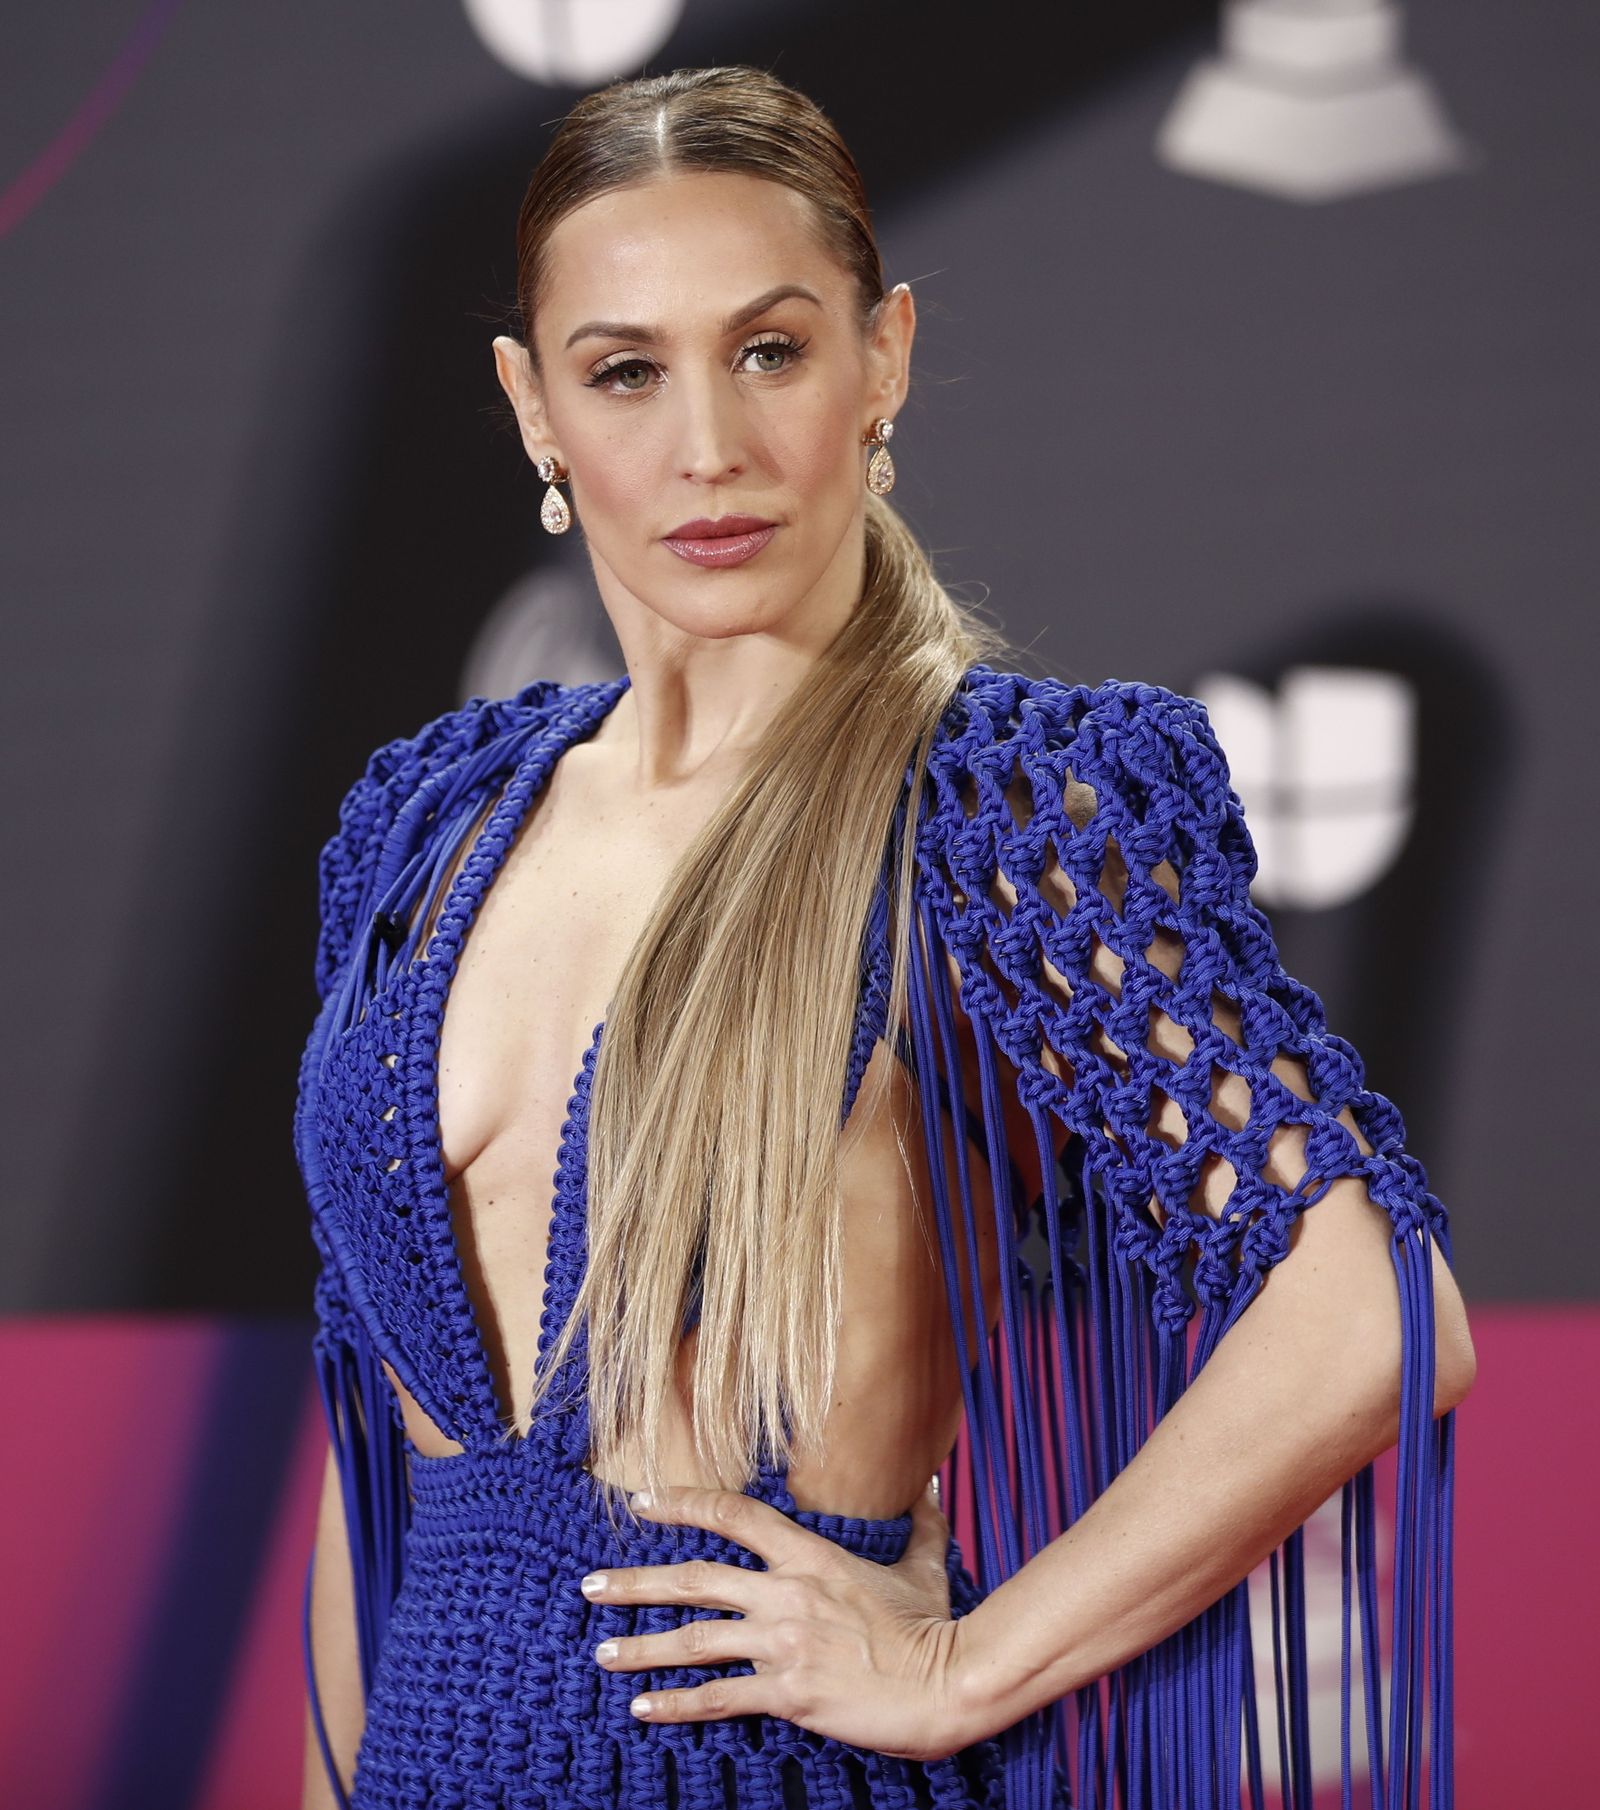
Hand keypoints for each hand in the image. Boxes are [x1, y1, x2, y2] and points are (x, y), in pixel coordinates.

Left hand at [581, 1478, 973, 1761]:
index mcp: (810, 1556)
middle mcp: (786, 1594)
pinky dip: (676, 1704)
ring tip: (601, 1650)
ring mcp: (783, 1644)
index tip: (642, 1501)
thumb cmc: (935, 1624)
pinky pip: (719, 1699)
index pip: (734, 1515)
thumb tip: (929, 1479)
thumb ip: (919, 1518)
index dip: (683, 1504)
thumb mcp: (924, 1562)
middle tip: (590, 1587)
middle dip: (635, 1581)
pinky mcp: (788, 1694)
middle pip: (694, 1578)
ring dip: (641, 1645)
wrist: (945, 1684)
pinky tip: (641, 1707)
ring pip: (694, 1639)